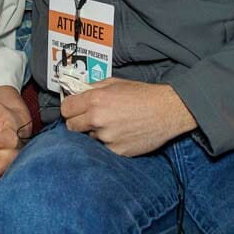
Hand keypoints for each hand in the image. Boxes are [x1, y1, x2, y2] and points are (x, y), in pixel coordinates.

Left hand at [60, 79, 195, 156]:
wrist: (167, 111)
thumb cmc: (142, 94)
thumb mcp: (115, 82)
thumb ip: (92, 88)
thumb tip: (76, 93)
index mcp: (95, 99)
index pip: (65, 109)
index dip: (70, 109)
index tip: (75, 110)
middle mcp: (98, 119)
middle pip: (71, 126)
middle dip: (78, 122)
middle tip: (90, 119)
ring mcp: (107, 137)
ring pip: (88, 138)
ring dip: (96, 133)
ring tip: (113, 125)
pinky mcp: (117, 151)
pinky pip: (103, 149)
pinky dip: (108, 143)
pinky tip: (121, 134)